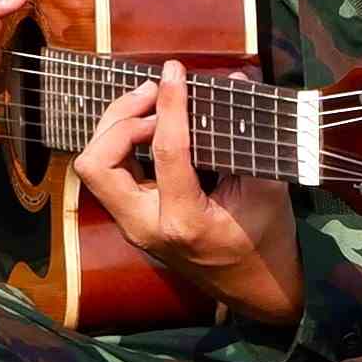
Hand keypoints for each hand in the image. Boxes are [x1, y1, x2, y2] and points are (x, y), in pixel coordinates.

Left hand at [75, 63, 296, 330]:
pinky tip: (149, 127)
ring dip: (115, 130)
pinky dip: (121, 144)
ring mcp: (133, 227)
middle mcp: (145, 228)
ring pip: (93, 169)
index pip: (166, 151)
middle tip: (154, 95)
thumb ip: (247, 135)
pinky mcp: (131, 222)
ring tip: (150, 105)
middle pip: (98, 163)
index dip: (170, 104)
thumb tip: (232, 80)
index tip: (175, 71)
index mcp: (183, 222)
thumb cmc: (268, 240)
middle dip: (119, 119)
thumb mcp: (267, 188)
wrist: (257, 290)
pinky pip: (108, 175)